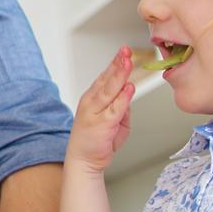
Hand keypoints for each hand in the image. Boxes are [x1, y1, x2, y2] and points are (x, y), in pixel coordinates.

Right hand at [66, 48, 134, 175]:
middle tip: (125, 51)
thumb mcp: (114, 119)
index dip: (115, 63)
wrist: (84, 161)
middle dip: (117, 64)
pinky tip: (128, 88)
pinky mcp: (102, 124)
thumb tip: (128, 93)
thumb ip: (121, 106)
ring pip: (109, 90)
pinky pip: (114, 108)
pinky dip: (122, 97)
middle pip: (107, 79)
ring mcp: (95, 112)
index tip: (124, 51)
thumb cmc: (98, 140)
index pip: (105, 76)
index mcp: (93, 98)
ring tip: (127, 62)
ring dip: (119, 75)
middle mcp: (91, 102)